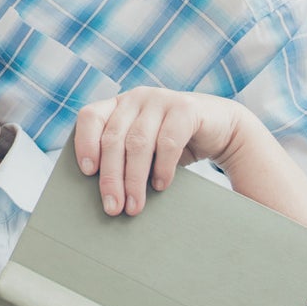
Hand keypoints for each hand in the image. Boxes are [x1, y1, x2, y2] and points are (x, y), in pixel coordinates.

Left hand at [74, 87, 245, 215]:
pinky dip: (162, 168)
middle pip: (113, 138)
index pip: (90, 117)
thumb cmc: (173, 145)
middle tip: (112, 208)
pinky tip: (161, 186)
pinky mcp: (186, 108)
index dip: (84, 143)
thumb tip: (104, 196)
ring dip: (134, 179)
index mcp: (118, 105)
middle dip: (111, 177)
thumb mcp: (144, 149)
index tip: (87, 172)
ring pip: (138, 143)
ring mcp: (161, 99)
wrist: (222, 130)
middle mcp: (136, 98)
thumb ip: (123, 159)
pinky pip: (168, 141)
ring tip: (134, 206)